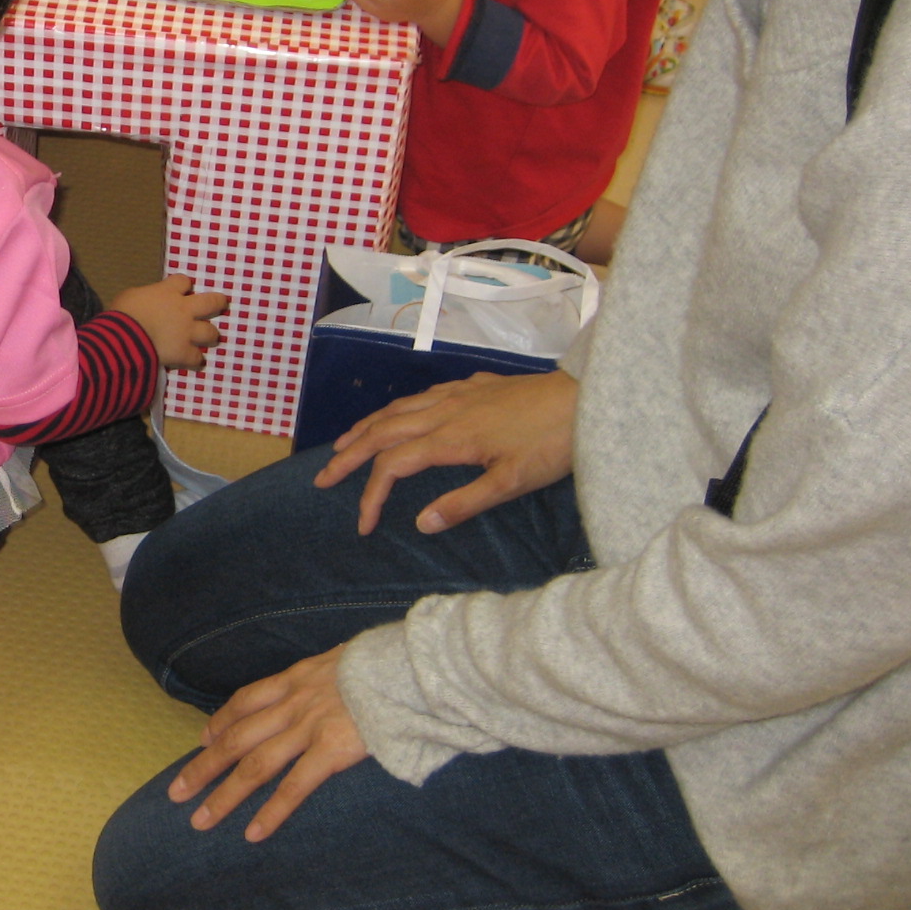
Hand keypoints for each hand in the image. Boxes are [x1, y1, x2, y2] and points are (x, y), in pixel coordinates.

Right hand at [111, 275, 227, 370]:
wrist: (124, 338)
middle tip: (220, 303)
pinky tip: (192, 361)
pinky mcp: (183, 353)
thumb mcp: (130, 296)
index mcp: (167, 292)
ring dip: (209, 334)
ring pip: (210, 332)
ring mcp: (186, 332)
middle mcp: (183, 309)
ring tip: (208, 337)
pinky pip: (197, 358)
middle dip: (217, 302)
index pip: (183, 281)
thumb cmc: (122, 314)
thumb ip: (144, 297)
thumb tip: (146, 302)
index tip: (183, 288)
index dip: (183, 285)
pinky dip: (195, 360)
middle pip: (211, 302)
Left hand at [167, 645, 368, 841]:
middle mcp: (293, 703)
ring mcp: (310, 726)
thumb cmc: (386, 662)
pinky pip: (294, 786)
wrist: (410, 663)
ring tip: (200, 820)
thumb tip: (332, 681)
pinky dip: (271, 811)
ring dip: (224, 795)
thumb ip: (329, 676)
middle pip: (236, 738)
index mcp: (296, 678)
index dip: (220, 721)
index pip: (245, 700)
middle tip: (176, 792)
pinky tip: (252, 833)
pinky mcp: (332, 749)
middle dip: (203, 766)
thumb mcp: (345, 659)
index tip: (203, 738)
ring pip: (254, 765)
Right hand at [314, 369, 576, 535]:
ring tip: (346, 441)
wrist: (587, 398)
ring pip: (399, 408)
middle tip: (323, 475)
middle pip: (382, 431)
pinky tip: (402, 411)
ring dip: (366, 426)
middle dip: (348, 455)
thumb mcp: (513, 482)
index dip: (370, 495)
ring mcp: (459, 394)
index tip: (362, 524)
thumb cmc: (554, 443)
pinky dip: (399, 407)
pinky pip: (422, 394)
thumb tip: (421, 523)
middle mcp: (445, 411)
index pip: (392, 466)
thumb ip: (465, 503)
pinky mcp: (476, 385)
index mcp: (449, 438)